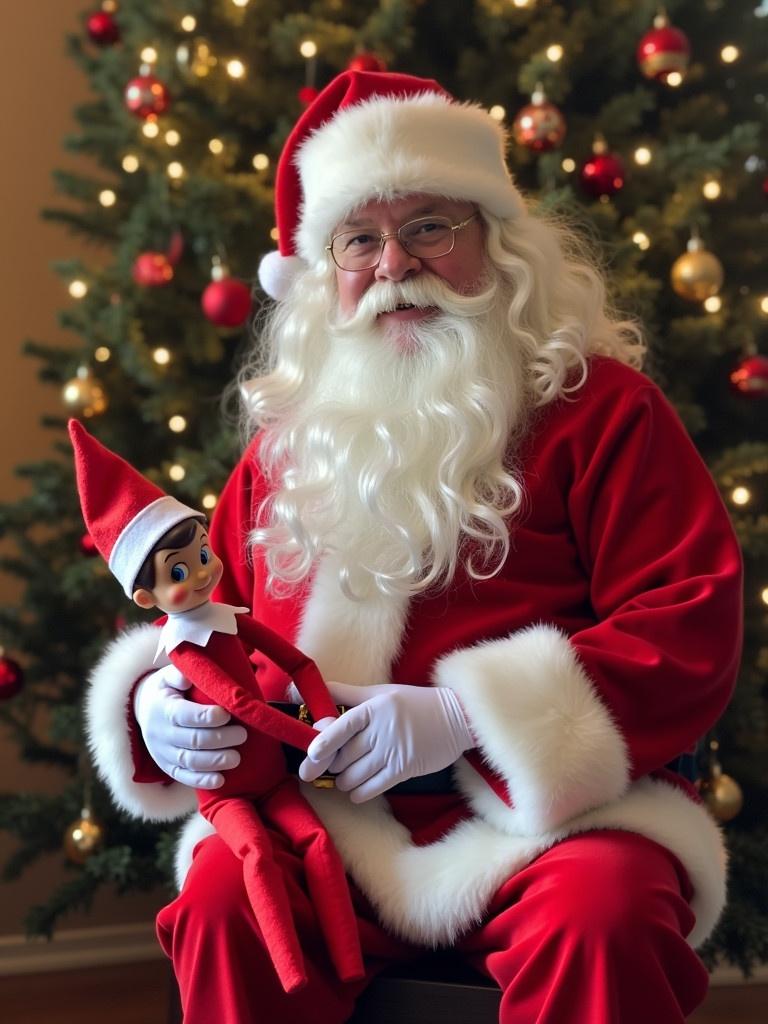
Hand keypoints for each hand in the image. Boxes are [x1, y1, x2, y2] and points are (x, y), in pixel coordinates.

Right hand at [133, 665, 246, 789]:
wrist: (143, 709)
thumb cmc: (166, 689)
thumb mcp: (168, 676)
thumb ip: (178, 674)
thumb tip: (188, 677)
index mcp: (163, 708)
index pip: (184, 715)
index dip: (207, 717)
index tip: (227, 714)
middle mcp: (161, 733)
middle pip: (192, 740)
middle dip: (220, 739)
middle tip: (242, 734)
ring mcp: (163, 753)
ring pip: (189, 761)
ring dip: (215, 762)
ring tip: (236, 757)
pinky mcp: (167, 767)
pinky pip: (184, 777)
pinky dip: (202, 781)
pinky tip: (221, 780)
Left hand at [298, 682, 472, 801]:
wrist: (455, 717)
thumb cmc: (413, 703)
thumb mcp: (381, 693)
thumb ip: (348, 696)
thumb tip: (316, 701)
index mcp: (374, 707)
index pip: (342, 726)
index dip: (324, 741)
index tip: (311, 753)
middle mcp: (383, 729)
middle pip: (343, 756)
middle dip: (328, 765)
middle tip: (323, 766)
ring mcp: (394, 751)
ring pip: (354, 775)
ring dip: (342, 780)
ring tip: (343, 776)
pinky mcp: (404, 770)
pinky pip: (371, 788)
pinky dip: (358, 793)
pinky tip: (356, 790)